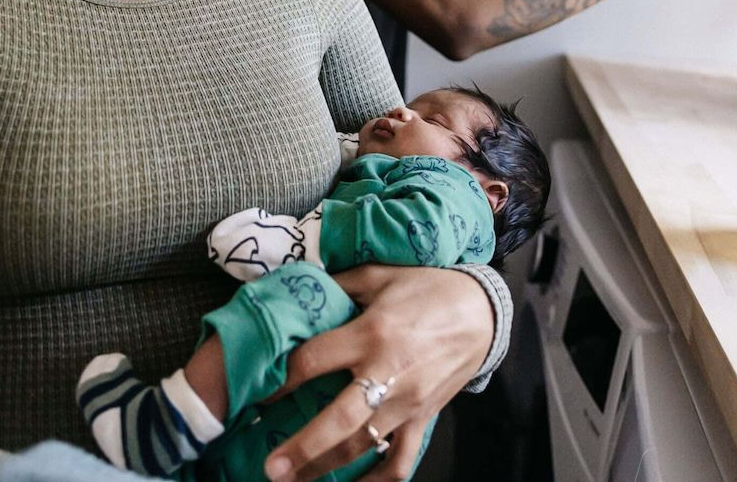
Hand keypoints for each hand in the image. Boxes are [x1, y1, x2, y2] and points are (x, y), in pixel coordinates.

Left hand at [261, 266, 491, 481]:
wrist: (481, 311)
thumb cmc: (426, 289)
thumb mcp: (379, 275)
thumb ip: (338, 284)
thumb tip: (300, 288)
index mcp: (371, 333)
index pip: (314, 361)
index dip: (280, 380)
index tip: (255, 396)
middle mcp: (388, 373)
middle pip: (338, 419)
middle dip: (302, 447)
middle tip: (270, 468)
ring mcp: (408, 402)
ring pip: (363, 445)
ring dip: (326, 467)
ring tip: (293, 481)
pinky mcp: (423, 418)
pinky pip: (400, 460)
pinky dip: (376, 480)